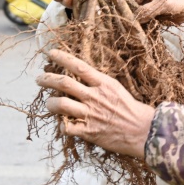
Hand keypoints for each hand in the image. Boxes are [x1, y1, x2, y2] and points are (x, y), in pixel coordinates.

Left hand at [37, 49, 153, 158]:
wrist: (144, 131)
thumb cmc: (133, 110)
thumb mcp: (117, 90)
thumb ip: (100, 85)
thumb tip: (84, 79)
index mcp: (104, 84)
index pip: (79, 66)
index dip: (63, 58)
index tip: (51, 53)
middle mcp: (94, 96)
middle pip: (64, 83)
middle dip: (47, 79)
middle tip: (40, 79)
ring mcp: (90, 114)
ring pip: (60, 104)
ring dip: (50, 103)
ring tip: (49, 103)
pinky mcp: (88, 131)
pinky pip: (66, 127)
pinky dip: (62, 126)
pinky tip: (65, 125)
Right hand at [120, 0, 183, 25]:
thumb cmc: (181, 1)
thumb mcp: (163, 5)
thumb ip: (146, 11)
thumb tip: (130, 20)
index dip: (116, 0)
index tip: (109, 12)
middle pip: (125, 0)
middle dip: (123, 11)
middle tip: (118, 23)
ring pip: (130, 9)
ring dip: (129, 18)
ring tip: (125, 28)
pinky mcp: (146, 8)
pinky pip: (137, 15)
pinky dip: (135, 22)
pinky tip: (132, 28)